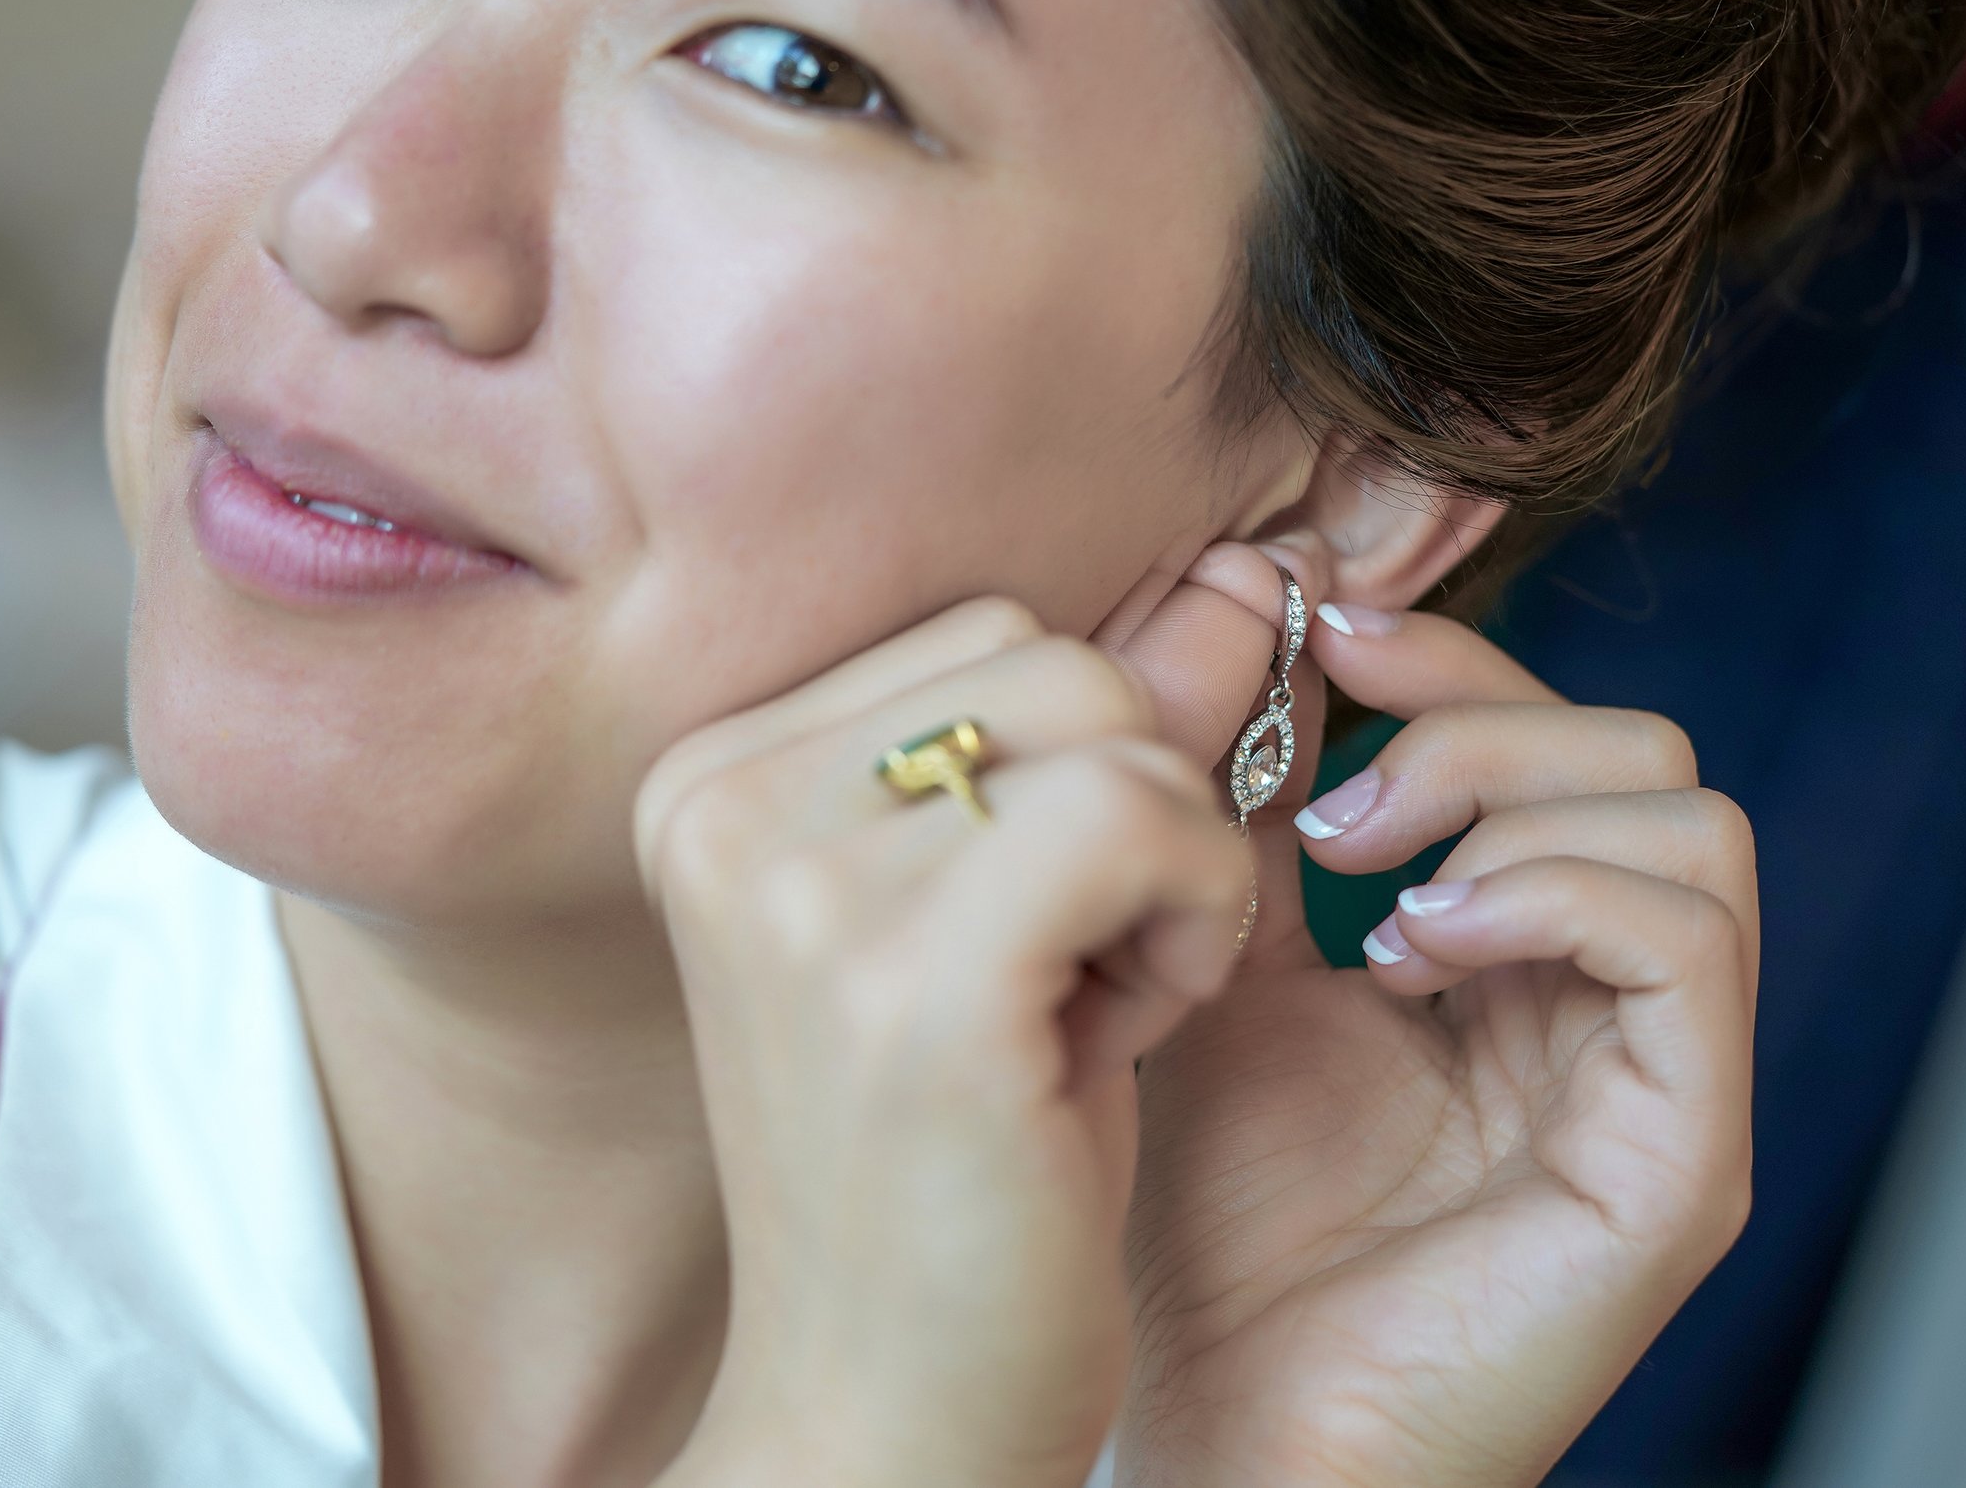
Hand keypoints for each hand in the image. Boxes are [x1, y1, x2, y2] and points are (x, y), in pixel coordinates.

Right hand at [633, 596, 1269, 1487]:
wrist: (886, 1418)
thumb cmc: (961, 1170)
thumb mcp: (1019, 915)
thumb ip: (1108, 731)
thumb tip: (1258, 563)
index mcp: (707, 777)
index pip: (986, 636)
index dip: (1074, 774)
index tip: (1036, 937)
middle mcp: (718, 800)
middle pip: (1047, 653)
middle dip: (1127, 804)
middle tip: (1079, 975)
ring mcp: (798, 883)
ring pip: (1110, 718)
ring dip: (1171, 860)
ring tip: (1100, 1007)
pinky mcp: (908, 975)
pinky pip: (1146, 813)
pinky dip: (1195, 912)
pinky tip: (1138, 1029)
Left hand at [1111, 597, 1758, 1486]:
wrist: (1210, 1423)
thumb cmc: (1203, 1215)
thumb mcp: (1212, 955)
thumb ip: (1240, 794)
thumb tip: (1251, 587)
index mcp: (1515, 956)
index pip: (1545, 736)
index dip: (1443, 656)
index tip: (1314, 623)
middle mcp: (1610, 1007)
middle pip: (1637, 751)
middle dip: (1475, 723)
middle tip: (1329, 806)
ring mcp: (1661, 1080)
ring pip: (1688, 820)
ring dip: (1512, 807)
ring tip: (1367, 899)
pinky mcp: (1680, 1155)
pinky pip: (1685, 940)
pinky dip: (1549, 892)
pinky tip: (1415, 952)